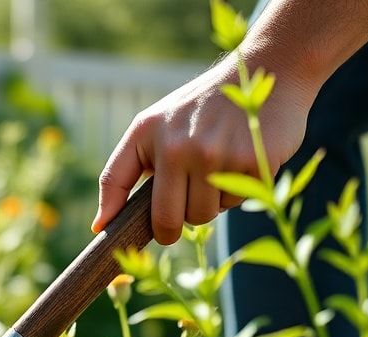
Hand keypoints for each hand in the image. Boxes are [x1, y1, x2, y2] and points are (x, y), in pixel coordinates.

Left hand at [91, 55, 316, 244]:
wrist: (268, 70)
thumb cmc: (202, 108)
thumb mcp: (156, 125)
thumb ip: (124, 171)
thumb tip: (100, 225)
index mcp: (148, 132)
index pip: (115, 183)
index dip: (115, 217)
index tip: (121, 237)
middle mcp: (178, 145)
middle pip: (169, 219)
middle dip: (176, 222)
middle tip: (188, 202)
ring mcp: (216, 155)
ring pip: (204, 215)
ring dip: (211, 203)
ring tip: (219, 168)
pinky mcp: (251, 162)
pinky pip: (236, 203)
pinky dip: (239, 190)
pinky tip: (242, 160)